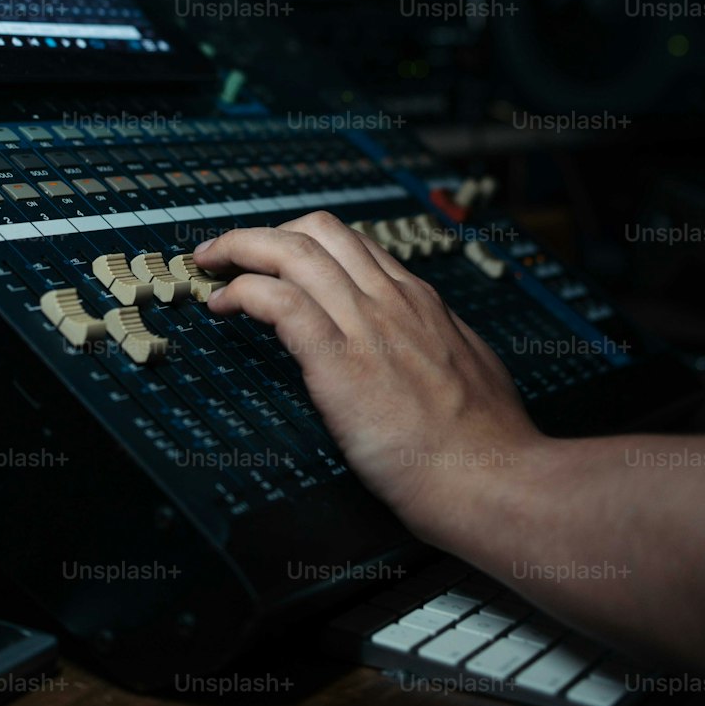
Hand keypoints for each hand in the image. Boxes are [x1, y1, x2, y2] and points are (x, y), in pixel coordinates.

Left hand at [193, 212, 541, 540]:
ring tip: (211, 264)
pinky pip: (279, 302)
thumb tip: (425, 344)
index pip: (354, 245)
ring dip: (241, 248)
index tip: (279, 260)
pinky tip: (224, 305)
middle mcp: (392, 300)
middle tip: (232, 252)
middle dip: (267, 232)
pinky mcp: (340, 362)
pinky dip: (243, 291)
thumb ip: (438, 342)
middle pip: (319, 230)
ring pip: (292, 251)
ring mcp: (366, 326)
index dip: (307, 243)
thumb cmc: (488, 440)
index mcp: (421, 300)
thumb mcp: (471, 364)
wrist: (493, 475)